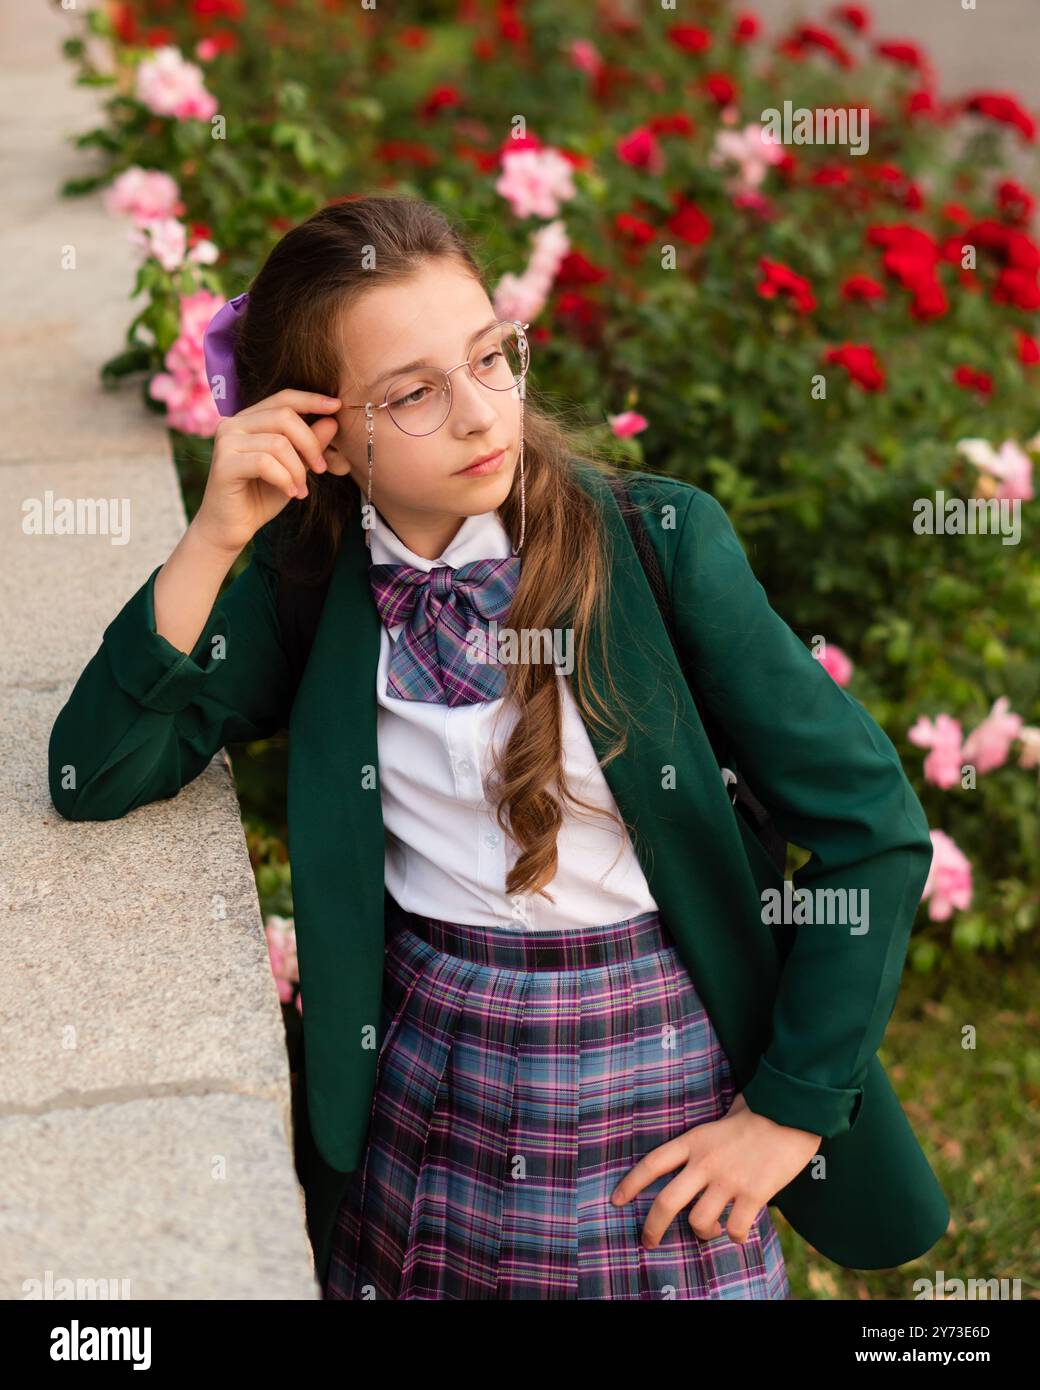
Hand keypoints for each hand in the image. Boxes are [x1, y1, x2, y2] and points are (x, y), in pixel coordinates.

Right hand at [193, 389, 342, 556]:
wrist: (231, 528)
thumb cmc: (261, 496)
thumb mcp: (294, 467)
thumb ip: (309, 444)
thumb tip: (332, 421)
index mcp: (249, 419)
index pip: (283, 398)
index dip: (311, 399)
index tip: (337, 406)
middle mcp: (234, 424)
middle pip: (284, 416)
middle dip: (310, 443)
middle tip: (321, 469)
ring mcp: (226, 441)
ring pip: (278, 443)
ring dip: (298, 470)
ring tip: (300, 489)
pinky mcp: (224, 463)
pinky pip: (265, 463)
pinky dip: (285, 479)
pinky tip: (290, 493)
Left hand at [609, 1091, 821, 1248]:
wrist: (792, 1110)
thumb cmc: (760, 1109)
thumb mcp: (724, 1115)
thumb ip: (711, 1133)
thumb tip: (712, 1137)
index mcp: (694, 1141)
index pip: (652, 1164)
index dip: (631, 1184)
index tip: (616, 1201)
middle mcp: (705, 1162)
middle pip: (666, 1202)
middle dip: (652, 1228)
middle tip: (649, 1242)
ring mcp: (729, 1180)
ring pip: (699, 1222)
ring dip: (703, 1232)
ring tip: (713, 1228)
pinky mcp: (753, 1194)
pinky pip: (734, 1229)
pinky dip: (734, 1235)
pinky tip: (739, 1229)